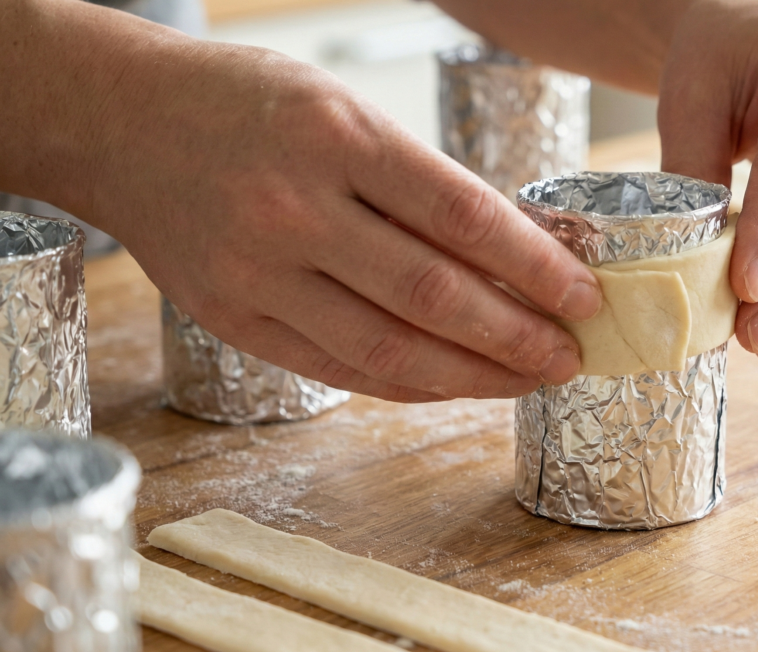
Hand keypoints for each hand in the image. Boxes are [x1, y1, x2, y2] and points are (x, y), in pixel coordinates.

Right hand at [81, 36, 601, 400]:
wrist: (118, 121)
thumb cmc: (247, 104)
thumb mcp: (345, 109)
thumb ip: (424, 182)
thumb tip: (520, 251)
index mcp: (339, 137)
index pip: (464, 217)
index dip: (536, 266)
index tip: (586, 296)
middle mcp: (296, 208)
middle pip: (434, 294)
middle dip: (518, 336)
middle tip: (571, 356)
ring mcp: (258, 272)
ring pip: (389, 349)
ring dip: (474, 376)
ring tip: (528, 381)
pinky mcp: (233, 318)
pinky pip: (339, 370)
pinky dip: (409, 386)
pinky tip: (456, 386)